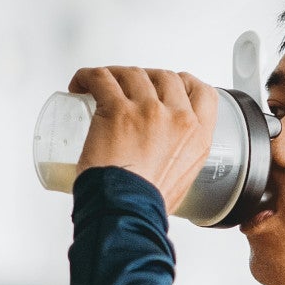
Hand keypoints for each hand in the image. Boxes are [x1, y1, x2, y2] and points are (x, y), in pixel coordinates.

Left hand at [69, 66, 216, 213]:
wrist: (127, 210)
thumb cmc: (148, 202)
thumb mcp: (183, 178)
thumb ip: (180, 157)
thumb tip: (163, 155)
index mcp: (198, 135)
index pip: (202, 92)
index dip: (183, 82)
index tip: (167, 84)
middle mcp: (178, 118)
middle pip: (165, 76)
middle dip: (144, 77)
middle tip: (126, 88)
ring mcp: (148, 111)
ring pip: (132, 73)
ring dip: (114, 75)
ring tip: (98, 86)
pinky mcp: (118, 110)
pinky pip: (101, 77)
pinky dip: (88, 77)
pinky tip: (81, 84)